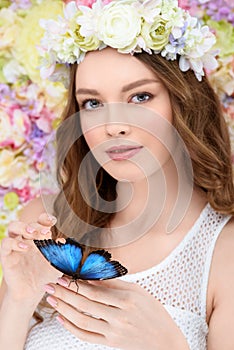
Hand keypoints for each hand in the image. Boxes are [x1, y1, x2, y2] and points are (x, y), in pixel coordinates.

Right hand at [0, 213, 60, 301]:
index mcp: (39, 237)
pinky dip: (14, 243)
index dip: (45, 218)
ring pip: (13, 227)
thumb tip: (64, 240)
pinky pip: (6, 243)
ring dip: (23, 227)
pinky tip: (25, 247)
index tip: (53, 221)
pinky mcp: (6, 256)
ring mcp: (15, 246)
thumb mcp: (57, 263)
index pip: (40, 221)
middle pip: (28, 223)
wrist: (32, 293)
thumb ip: (62, 252)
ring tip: (32, 233)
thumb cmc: (45, 275)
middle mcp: (26, 239)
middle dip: (37, 225)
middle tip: (46, 232)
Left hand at [44, 278, 188, 349]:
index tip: (63, 277)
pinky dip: (71, 328)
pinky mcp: (110, 344)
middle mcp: (119, 316)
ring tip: (52, 299)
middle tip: (51, 285)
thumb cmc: (154, 313)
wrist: (165, 341)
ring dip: (64, 309)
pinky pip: (86, 336)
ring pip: (82, 320)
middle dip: (65, 293)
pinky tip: (62, 319)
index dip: (76, 283)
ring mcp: (114, 332)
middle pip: (85, 304)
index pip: (94, 290)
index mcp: (127, 300)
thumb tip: (92, 278)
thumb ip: (115, 285)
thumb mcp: (139, 292)